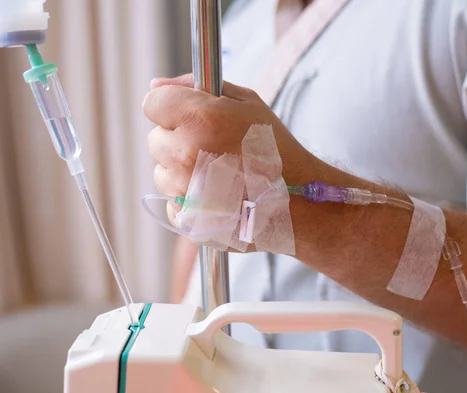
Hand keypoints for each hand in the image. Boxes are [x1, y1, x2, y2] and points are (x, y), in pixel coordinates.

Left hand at [143, 74, 317, 222]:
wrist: (297, 200)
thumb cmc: (276, 149)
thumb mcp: (248, 103)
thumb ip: (198, 87)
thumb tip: (156, 86)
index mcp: (199, 118)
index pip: (153, 103)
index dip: (173, 107)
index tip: (192, 116)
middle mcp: (185, 152)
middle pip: (156, 138)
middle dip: (179, 139)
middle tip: (214, 147)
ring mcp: (183, 189)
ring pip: (162, 171)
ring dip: (182, 170)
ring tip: (220, 174)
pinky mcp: (186, 217)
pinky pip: (171, 201)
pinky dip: (188, 199)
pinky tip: (217, 195)